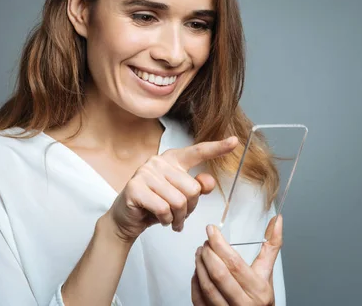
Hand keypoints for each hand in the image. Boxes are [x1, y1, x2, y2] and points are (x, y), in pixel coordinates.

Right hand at [108, 136, 237, 241]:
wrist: (126, 220)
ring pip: (179, 201)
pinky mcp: (135, 188)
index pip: (197, 152)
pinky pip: (163, 208)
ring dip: (177, 218)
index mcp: (172, 160)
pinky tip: (158, 218)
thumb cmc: (154, 206)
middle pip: (192, 189)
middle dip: (189, 209)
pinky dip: (164, 220)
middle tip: (178, 216)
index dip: (217, 148)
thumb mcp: (180, 197)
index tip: (235, 141)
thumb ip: (196, 188)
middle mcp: (158, 162)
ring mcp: (145, 173)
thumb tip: (209, 182)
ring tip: (169, 219)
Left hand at [191, 215, 282, 305]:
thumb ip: (271, 247)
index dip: (220, 245)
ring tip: (200, 253)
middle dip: (208, 254)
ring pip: (207, 287)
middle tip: (206, 242)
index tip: (212, 231)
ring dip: (199, 265)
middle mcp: (243, 303)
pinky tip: (198, 271)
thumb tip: (277, 221)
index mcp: (258, 290)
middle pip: (219, 274)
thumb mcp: (267, 273)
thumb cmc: (260, 297)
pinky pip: (198, 299)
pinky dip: (195, 282)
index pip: (235, 264)